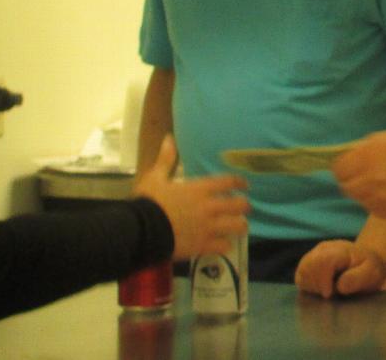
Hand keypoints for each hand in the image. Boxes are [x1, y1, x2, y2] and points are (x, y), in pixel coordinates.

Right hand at [134, 134, 249, 259]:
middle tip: (244, 208)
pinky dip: (226, 245)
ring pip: (237, 226)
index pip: (228, 182)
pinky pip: (224, 246)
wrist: (140, 231)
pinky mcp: (203, 245)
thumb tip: (169, 138)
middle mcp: (209, 207)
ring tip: (239, 227)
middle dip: (244, 206)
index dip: (240, 182)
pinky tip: (225, 245)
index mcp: (199, 189)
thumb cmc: (149, 202)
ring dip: (240, 226)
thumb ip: (165, 160)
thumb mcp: (155, 177)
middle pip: (239, 205)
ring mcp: (208, 227)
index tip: (245, 185)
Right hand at [294, 239, 385, 298]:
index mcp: (340, 250)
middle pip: (308, 267)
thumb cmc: (369, 269)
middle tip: (332, 293)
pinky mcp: (308, 264)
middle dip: (318, 286)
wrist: (365, 263)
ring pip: (301, 272)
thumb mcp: (372, 273)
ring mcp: (313, 255)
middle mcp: (323, 249)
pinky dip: (308, 286)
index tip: (330, 294)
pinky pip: (299, 277)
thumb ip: (358, 278)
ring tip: (328, 290)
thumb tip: (340, 286)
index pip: (323, 261)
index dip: (323, 280)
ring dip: (313, 287)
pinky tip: (321, 289)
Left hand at [332, 130, 385, 218]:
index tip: (349, 165)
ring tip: (380, 183)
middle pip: (345, 186)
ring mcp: (377, 199)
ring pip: (358, 199)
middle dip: (351, 180)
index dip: (343, 166)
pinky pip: (372, 208)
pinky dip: (376, 201)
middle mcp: (368, 180)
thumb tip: (348, 157)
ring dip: (363, 191)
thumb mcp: (384, 139)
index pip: (338, 169)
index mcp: (366, 157)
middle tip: (365, 175)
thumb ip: (363, 149)